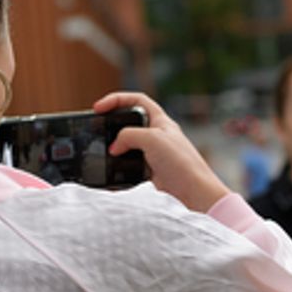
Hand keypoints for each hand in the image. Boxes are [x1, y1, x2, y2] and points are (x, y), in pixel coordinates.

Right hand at [93, 92, 230, 212]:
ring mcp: (154, 153)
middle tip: (98, 129)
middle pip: (130, 122)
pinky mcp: (151, 170)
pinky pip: (130, 165)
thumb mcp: (152, 139)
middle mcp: (157, 134)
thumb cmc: (181, 162)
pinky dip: (119, 167)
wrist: (193, 191)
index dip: (117, 100)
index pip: (136, 100)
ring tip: (103, 152)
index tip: (99, 107)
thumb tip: (114, 147)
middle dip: (112, 124)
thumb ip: (128, 136)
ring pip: (128, 145)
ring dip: (115, 148)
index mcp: (161, 120)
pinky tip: (113, 171)